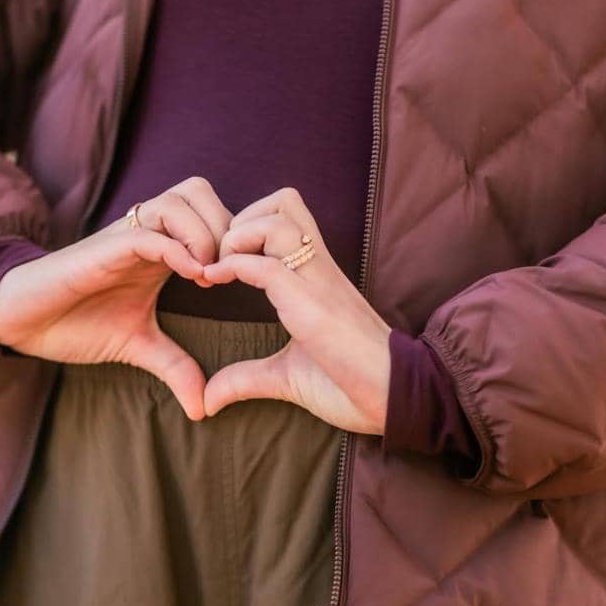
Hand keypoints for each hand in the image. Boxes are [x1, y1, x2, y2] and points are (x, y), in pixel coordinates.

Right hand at [0, 176, 232, 419]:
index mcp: (161, 248)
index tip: (244, 278)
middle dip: (226, 225)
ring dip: (205, 232)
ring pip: (179, 199)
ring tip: (209, 275)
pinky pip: (149, 231)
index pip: (210, 212)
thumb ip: (175, 366)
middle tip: (231, 270)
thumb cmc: (76, 323)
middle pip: (200, 191)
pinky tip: (193, 276)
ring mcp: (126, 236)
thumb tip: (203, 407)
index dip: (234, 237)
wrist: (24, 321)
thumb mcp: (138, 346)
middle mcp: (146, 232)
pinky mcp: (106, 247)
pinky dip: (178, 248)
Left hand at [199, 187, 392, 434]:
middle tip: (220, 258)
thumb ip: (247, 378)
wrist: (396, 404)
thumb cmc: (352, 387)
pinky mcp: (313, 308)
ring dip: (238, 236)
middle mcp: (319, 270)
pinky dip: (234, 265)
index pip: (287, 215)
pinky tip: (216, 281)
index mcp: (317, 277)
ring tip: (220, 268)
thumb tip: (209, 398)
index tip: (219, 263)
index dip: (247, 227)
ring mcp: (318, 284)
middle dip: (242, 219)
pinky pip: (269, 266)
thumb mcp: (287, 377)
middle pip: (284, 201)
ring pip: (277, 221)